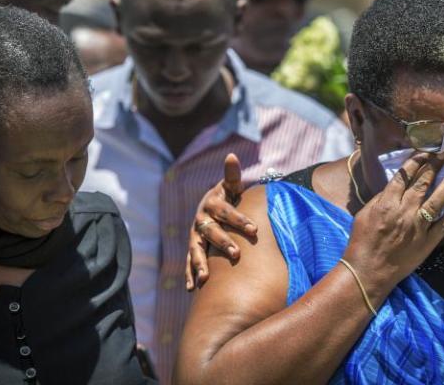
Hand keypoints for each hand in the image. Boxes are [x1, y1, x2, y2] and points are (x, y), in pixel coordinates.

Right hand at [186, 153, 258, 290]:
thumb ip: (232, 175)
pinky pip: (188, 262)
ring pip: (195, 250)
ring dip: (200, 263)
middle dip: (223, 243)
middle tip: (236, 254)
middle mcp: (201, 220)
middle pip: (211, 232)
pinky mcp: (193, 247)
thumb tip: (231, 156)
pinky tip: (192, 288)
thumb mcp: (230, 186)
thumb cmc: (226, 197)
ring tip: (206, 277)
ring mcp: (195, 235)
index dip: (239, 220)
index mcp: (212, 204)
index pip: (226, 212)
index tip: (255, 229)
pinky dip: (190, 274)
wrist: (209, 207)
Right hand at [342, 152, 443, 300]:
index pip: (404, 176)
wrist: (368, 271)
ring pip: (437, 200)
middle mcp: (404, 212)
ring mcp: (417, 227)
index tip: (425, 152)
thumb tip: (395, 184)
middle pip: (422, 183)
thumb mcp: (364, 214)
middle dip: (435, 166)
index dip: (416, 161)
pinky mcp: (427, 242)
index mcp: (387, 203)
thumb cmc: (361, 242)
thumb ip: (380, 198)